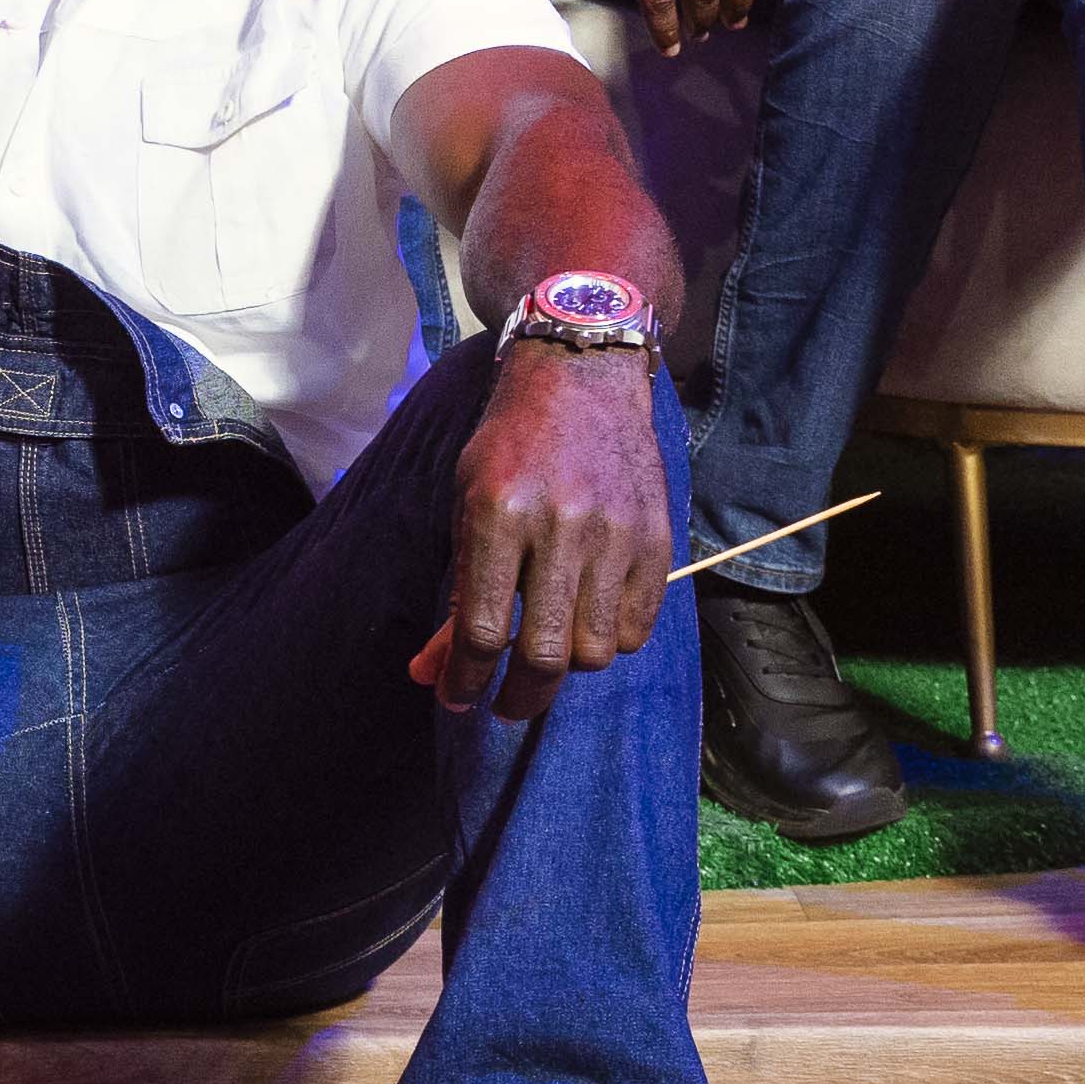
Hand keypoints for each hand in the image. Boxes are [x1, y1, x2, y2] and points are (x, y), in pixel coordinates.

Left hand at [405, 343, 674, 716]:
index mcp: (500, 513)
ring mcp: (616, 533)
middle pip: (546, 655)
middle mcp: (561, 525)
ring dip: (567, 667)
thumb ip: (459, 590)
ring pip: (595, 651)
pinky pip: (636, 628)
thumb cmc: (510, 444)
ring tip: (551, 649)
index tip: (457, 700)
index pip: (484, 630)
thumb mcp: (467, 504)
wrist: (581, 378)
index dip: (465, 681)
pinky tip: (589, 621)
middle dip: (519, 697)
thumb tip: (429, 672)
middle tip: (505, 705)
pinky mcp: (655, 538)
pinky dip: (610, 641)